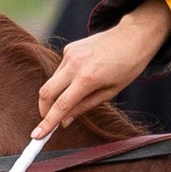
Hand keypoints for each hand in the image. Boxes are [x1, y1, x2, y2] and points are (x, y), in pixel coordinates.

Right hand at [35, 0, 170, 136]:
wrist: (133, 36)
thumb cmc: (127, 66)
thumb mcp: (110, 92)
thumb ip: (84, 107)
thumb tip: (65, 121)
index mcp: (88, 79)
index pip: (61, 105)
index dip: (47, 122)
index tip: (37, 135)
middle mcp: (75, 65)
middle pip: (46, 92)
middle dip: (43, 110)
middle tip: (48, 121)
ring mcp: (69, 54)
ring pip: (52, 81)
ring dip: (57, 94)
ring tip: (77, 94)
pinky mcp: (69, 48)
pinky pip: (60, 70)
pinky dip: (65, 80)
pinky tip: (82, 76)